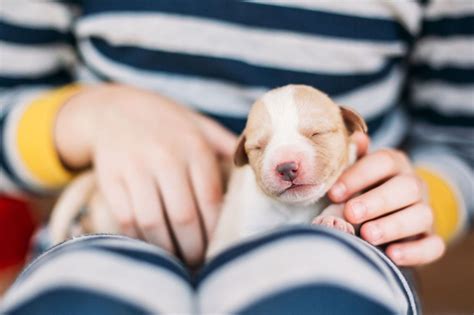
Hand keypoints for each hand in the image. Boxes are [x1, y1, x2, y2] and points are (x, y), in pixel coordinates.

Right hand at [55, 84, 236, 265]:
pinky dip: (140, 239)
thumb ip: (227, 146)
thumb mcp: (200, 125)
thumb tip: (254, 170)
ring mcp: (135, 167)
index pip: (211, 199)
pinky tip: (151, 244)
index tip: (218, 247)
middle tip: (198, 261)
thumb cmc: (166, 123)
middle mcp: (165, 157)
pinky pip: (126, 219)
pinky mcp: (110, 178)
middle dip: (194, 248)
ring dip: (167, 249)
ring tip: (177, 259)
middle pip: (184, 216)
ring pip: (153, 222)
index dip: (216, 230)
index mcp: (194, 147)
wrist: (113, 109)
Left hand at [328, 132, 444, 265]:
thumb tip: (356, 138)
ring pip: (421, 215)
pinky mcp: (429, 239)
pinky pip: (433, 245)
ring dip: (393, 226)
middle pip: (405, 187)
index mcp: (394, 164)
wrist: (383, 214)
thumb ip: (353, 158)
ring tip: (367, 235)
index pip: (383, 162)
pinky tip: (392, 255)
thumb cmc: (361, 189)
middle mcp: (413, 185)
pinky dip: (415, 251)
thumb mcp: (354, 172)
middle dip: (377, 201)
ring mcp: (424, 211)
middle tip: (351, 213)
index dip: (358, 176)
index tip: (333, 193)